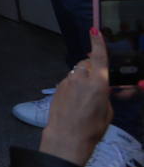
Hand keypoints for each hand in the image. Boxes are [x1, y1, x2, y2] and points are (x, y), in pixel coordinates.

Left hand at [39, 30, 113, 166]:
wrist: (66, 136)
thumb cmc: (92, 128)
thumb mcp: (108, 111)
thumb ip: (107, 95)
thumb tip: (108, 89)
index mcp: (98, 83)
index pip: (99, 57)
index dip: (98, 42)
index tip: (95, 30)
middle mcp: (81, 78)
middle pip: (87, 63)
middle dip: (93, 67)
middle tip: (99, 80)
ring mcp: (67, 81)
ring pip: (77, 71)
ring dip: (83, 77)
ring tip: (87, 95)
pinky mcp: (58, 87)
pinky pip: (70, 80)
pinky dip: (75, 84)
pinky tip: (77, 99)